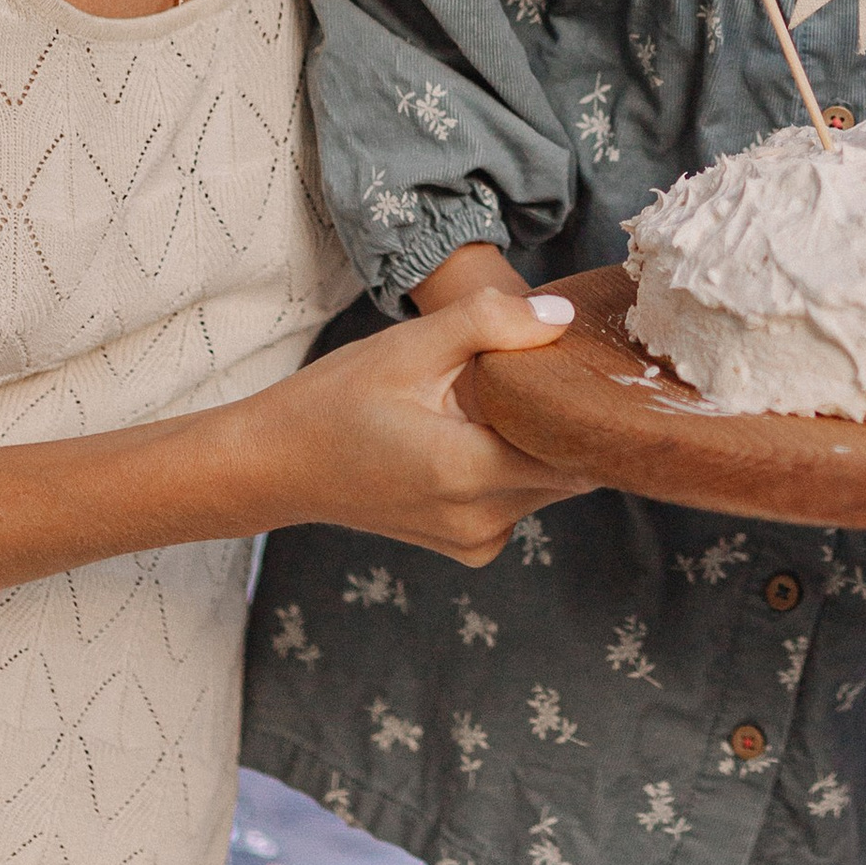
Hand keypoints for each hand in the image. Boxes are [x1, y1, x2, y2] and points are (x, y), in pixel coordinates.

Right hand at [252, 281, 585, 563]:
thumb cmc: (334, 402)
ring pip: (548, 486)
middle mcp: (478, 520)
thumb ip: (489, 322)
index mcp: (466, 471)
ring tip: (512, 397)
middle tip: (551, 371)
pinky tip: (485, 433)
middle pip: (569, 469)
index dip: (590, 407)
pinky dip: (517, 468)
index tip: (586, 368)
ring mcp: (474, 541)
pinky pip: (521, 503)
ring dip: (541, 444)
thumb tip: (561, 317)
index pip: (577, 450)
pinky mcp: (468, 547)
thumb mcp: (408, 346)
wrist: (276, 465)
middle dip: (568, 422)